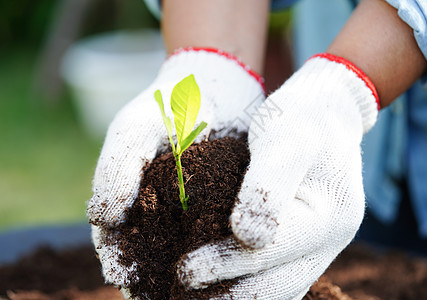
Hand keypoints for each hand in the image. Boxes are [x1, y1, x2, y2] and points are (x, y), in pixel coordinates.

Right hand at [87, 48, 264, 286]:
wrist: (215, 86)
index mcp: (128, 196)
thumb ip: (116, 169)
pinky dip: (217, 254)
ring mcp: (191, 209)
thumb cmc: (167, 105)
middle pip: (149, 253)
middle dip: (152, 278)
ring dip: (186, 274)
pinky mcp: (222, 204)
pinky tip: (226, 268)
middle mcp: (158, 208)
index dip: (118, 260)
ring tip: (195, 294)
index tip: (124, 280)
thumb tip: (102, 219)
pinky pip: (216, 236)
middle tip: (161, 299)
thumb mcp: (134, 130)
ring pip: (183, 251)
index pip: (115, 239)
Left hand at [177, 54, 378, 298]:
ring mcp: (319, 245)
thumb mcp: (284, 140)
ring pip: (279, 289)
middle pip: (277, 285)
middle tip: (183, 295)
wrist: (326, 113)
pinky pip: (278, 275)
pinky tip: (221, 285)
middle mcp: (328, 241)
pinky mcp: (305, 242)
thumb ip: (267, 187)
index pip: (270, 252)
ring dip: (240, 298)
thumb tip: (247, 238)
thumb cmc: (301, 118)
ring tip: (196, 297)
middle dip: (230, 297)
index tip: (185, 271)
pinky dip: (249, 285)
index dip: (225, 265)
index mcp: (328, 218)